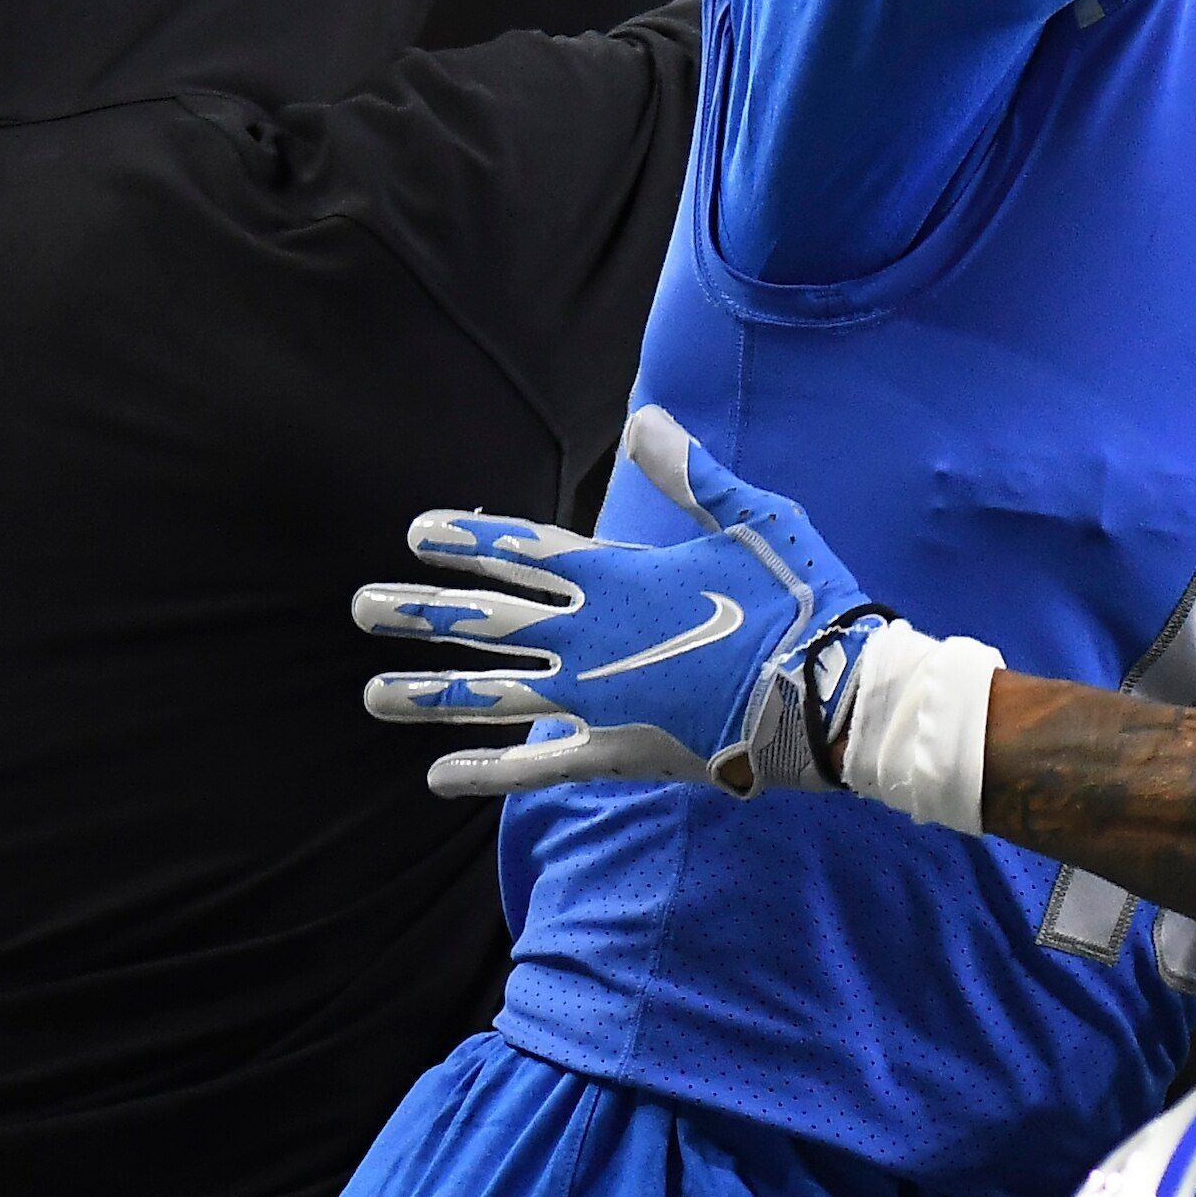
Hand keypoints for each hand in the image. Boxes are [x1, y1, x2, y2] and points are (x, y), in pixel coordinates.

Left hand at [360, 407, 882, 797]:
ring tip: (373, 694)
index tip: (416, 534)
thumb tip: (645, 418)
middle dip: (419, 612)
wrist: (835, 694)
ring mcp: (598, 699)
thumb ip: (692, 474)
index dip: (466, 540)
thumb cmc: (804, 601)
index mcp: (620, 578)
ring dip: (429, 693)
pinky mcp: (621, 752)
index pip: (520, 552)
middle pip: (484, 622)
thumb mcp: (755, 520)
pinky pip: (540, 768)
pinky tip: (437, 777)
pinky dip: (489, 774)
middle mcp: (592, 637)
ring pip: (494, 695)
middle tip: (361, 608)